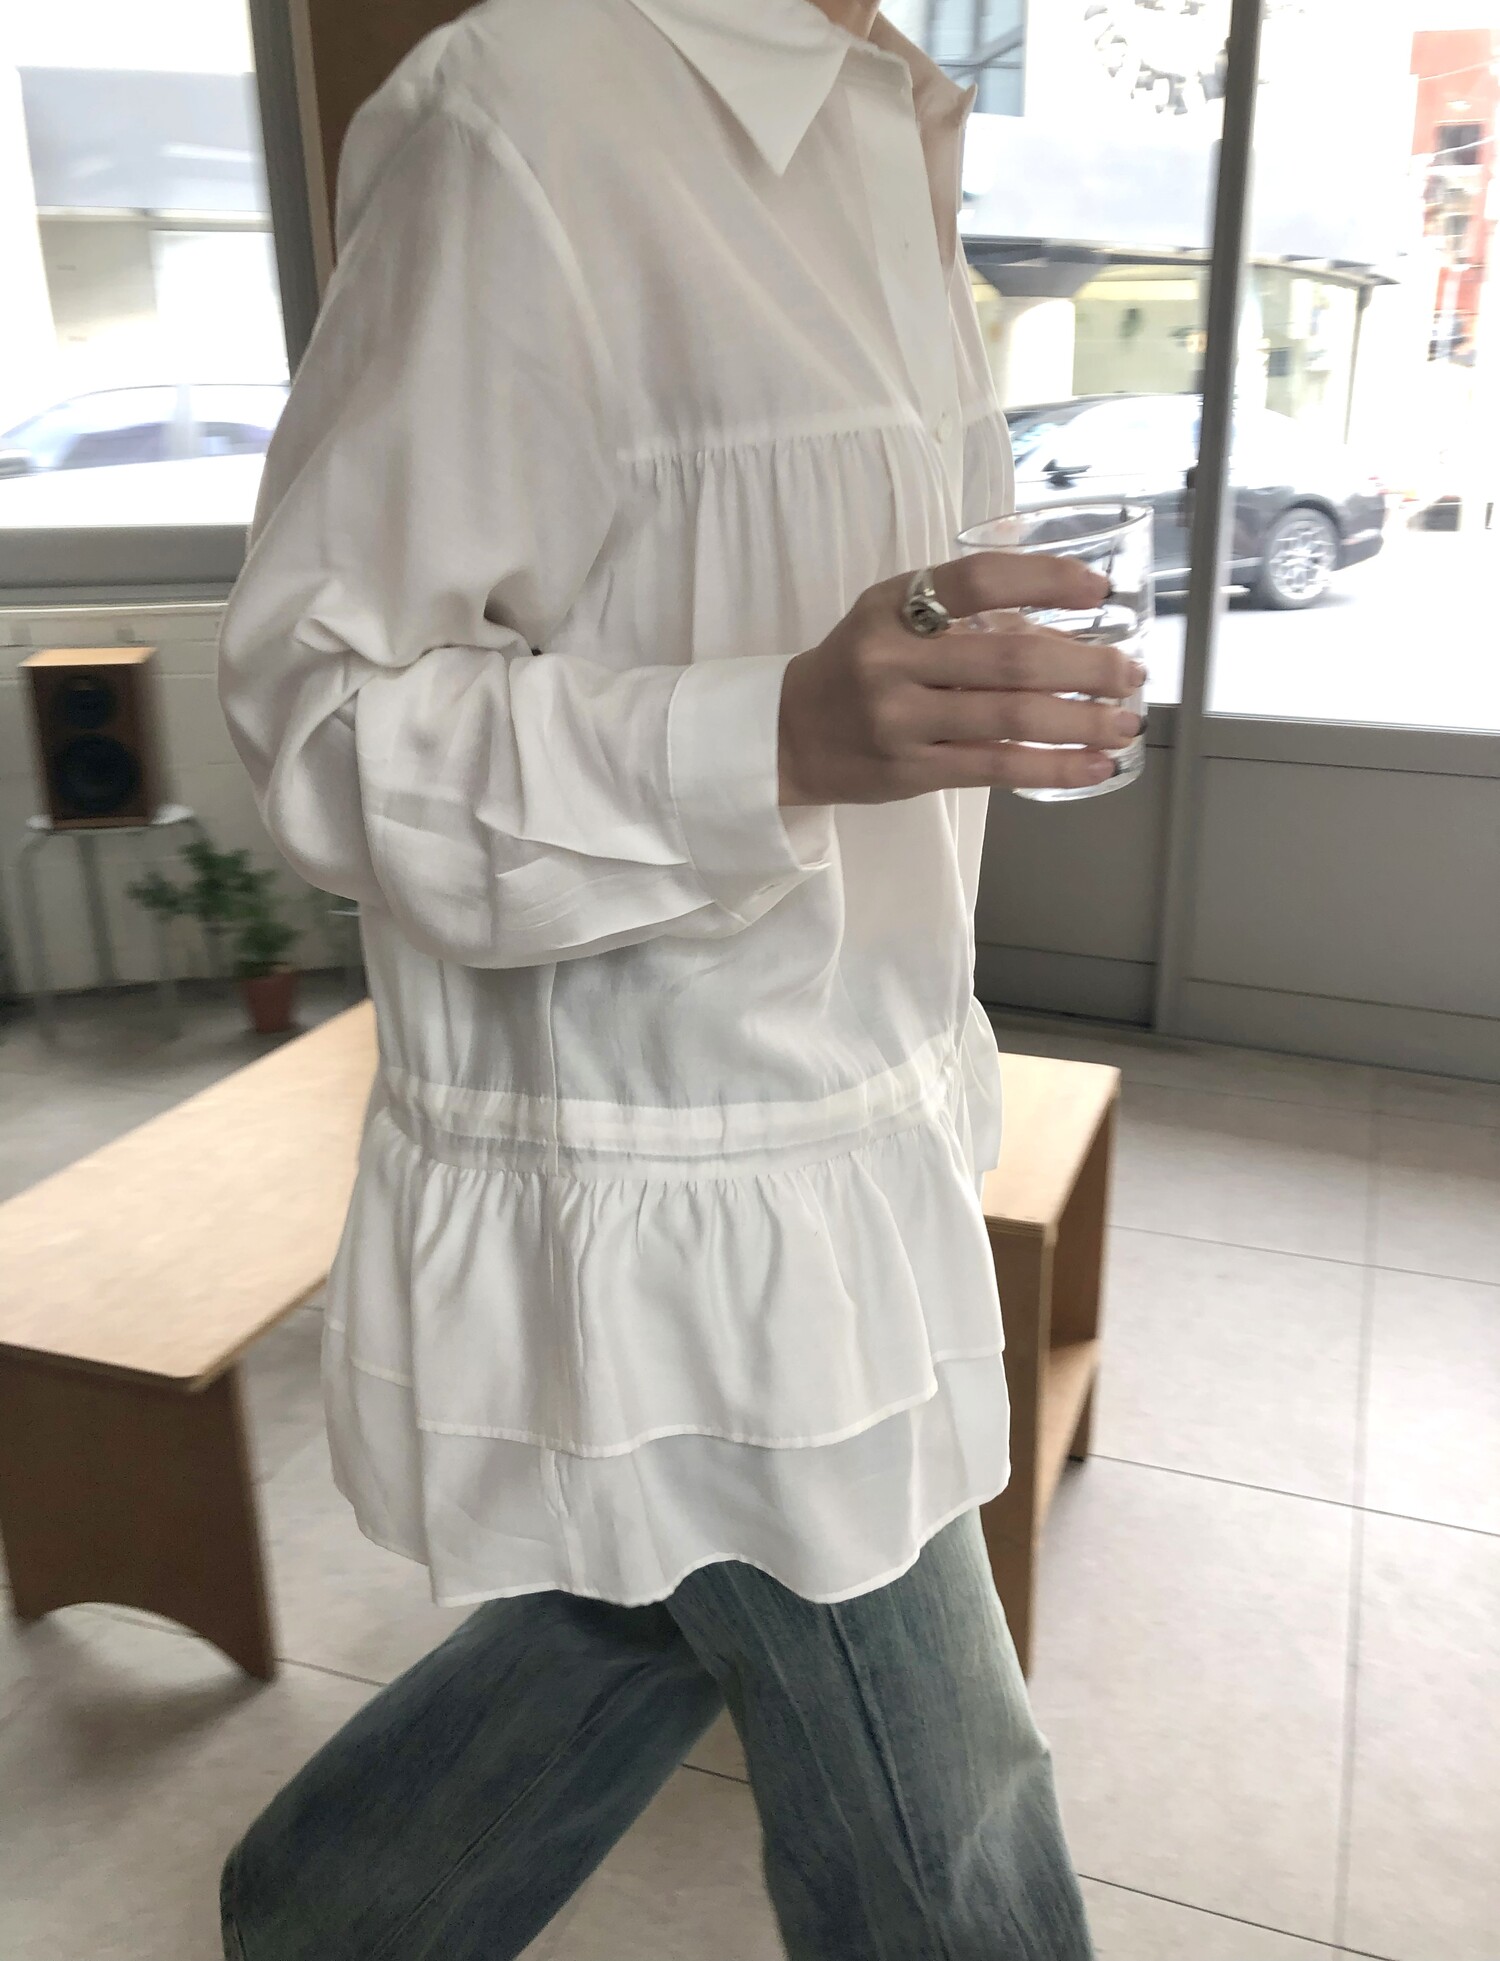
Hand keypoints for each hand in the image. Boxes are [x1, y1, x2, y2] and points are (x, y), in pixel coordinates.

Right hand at [778, 552, 1145, 804]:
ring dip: (1081, 721)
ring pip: (1010, 719)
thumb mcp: (893, 619)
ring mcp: (901, 719)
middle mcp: (893, 659)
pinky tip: (1094, 766)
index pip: (980, 579)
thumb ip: (965, 619)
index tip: (1097, 593)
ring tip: (1126, 722)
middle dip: (1085, 666)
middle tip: (1130, 672)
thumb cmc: (857, 667)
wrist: (787, 734)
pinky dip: (1053, 767)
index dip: (1046, 580)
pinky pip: (995, 769)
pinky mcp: (911, 770)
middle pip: (1010, 658)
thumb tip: (1064, 634)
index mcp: (893, 605)